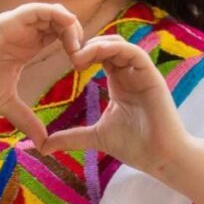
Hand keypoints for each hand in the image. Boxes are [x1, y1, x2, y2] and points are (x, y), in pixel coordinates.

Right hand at [0, 3, 82, 146]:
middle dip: (79, 37)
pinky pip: (40, 9)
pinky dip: (58, 16)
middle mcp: (26, 33)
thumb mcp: (6, 103)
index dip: (76, 48)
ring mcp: (19, 24)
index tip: (80, 68)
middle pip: (64, 23)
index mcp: (28, 47)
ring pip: (56, 13)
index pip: (61, 37)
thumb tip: (43, 143)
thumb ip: (26, 119)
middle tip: (82, 59)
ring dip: (72, 27)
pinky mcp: (10, 19)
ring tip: (76, 49)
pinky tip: (66, 34)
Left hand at [39, 35, 188, 172]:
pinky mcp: (151, 76)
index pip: (99, 56)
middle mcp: (130, 74)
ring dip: (97, 45)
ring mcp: (141, 74)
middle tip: (66, 54)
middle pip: (107, 45)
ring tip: (77, 56)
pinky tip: (94, 54)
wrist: (160, 158)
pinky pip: (133, 53)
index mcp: (119, 82)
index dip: (81, 53)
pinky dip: (114, 49)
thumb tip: (43, 147)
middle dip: (85, 45)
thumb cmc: (135, 146)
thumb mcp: (95, 137)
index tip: (62, 61)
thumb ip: (71, 137)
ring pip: (119, 45)